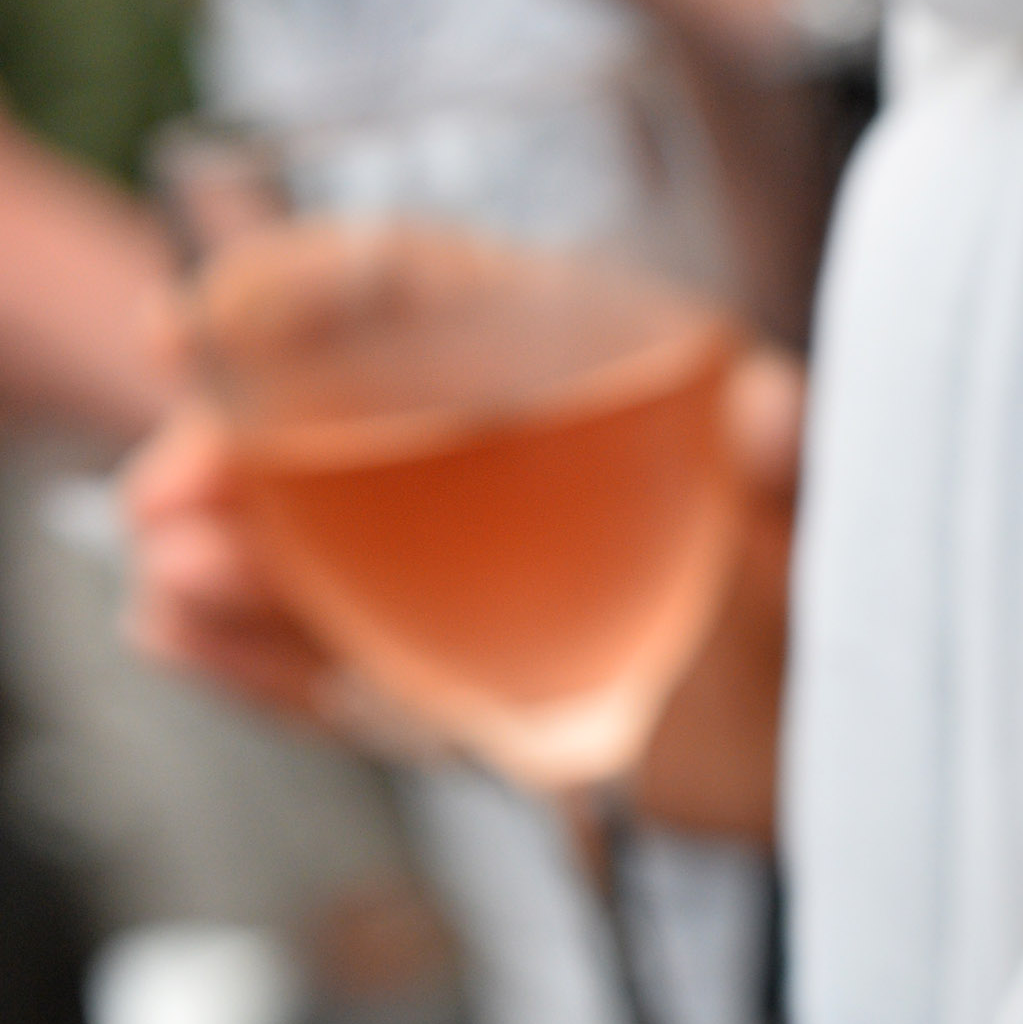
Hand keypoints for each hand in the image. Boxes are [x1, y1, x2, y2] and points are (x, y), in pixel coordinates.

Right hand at [122, 349, 805, 844]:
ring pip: (313, 548)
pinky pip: (333, 658)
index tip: (204, 317)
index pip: (425, 294)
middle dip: (233, 454)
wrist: (850, 732)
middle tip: (172, 499)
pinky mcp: (457, 670)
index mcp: (580, 362)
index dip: (304, 291)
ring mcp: (467, 565)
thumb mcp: (830, 504)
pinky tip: (181, 641)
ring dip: (233, 562)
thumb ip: (794, 455)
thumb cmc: (843, 580)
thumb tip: (760, 416)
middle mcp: (500, 452)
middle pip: (332, 424)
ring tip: (177, 589)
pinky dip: (257, 657)